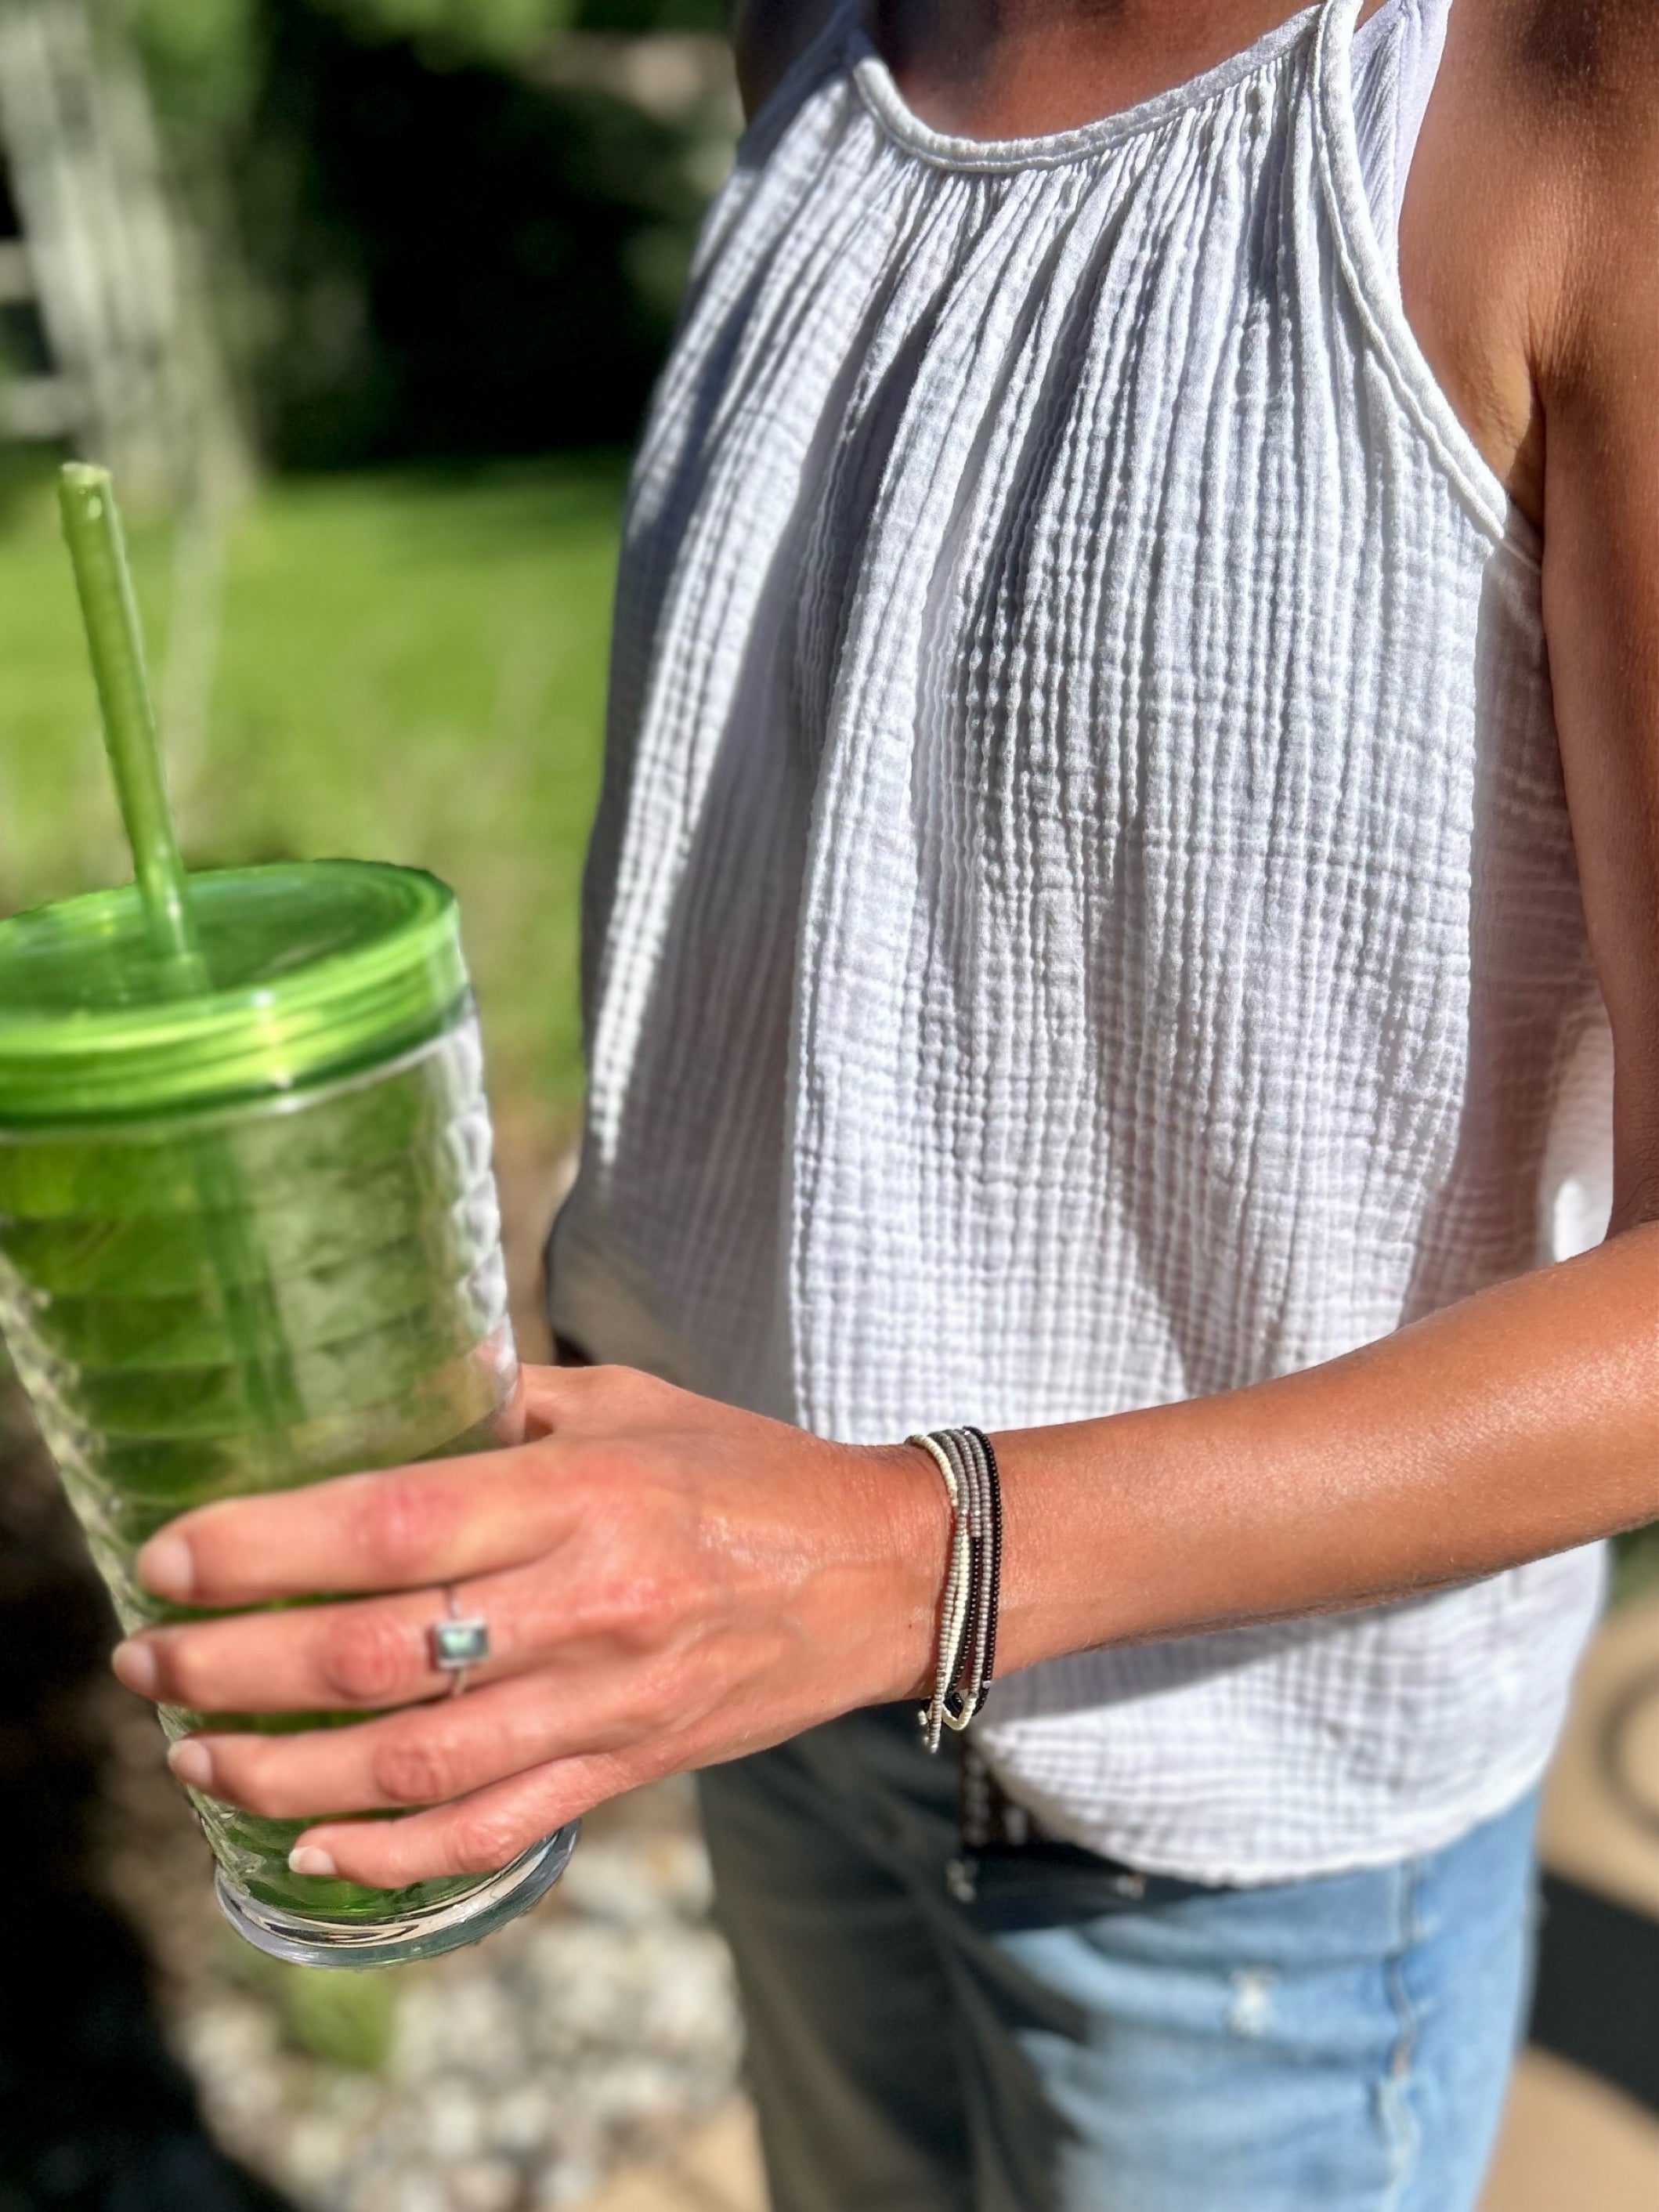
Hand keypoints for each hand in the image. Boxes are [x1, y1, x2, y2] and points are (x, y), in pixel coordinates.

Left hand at [110, 1366, 946, 1888]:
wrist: (886, 1572)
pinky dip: (393, 1857)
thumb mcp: (633, 1402)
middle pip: (375, 1657)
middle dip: (233, 1668)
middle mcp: (588, 1602)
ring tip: (195, 1754)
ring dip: (282, 1773)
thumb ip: (509, 1404)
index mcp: (584, 1493)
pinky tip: (312, 1849)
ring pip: (415, 1766)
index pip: (392, 1522)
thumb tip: (390, 1394)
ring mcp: (608, 1702)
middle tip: (144, 1659)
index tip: (170, 1556)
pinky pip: (494, 1832)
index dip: (265, 1548)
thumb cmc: (750, 1471)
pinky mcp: (629, 1771)